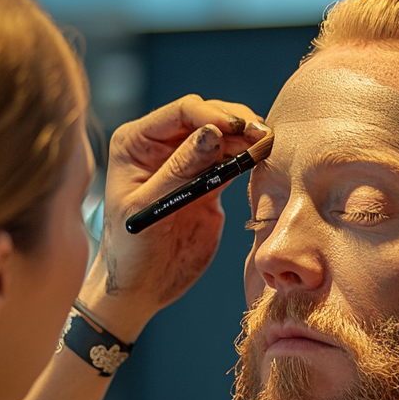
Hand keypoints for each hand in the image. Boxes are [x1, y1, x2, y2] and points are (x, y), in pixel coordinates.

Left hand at [83, 95, 267, 338]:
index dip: (212, 115)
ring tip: (267, 145)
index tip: (236, 129)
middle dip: (236, 123)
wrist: (142, 286)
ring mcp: (187, 164)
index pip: (181, 112)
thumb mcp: (150, 207)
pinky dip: (247, 160)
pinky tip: (262, 159)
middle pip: (207, 117)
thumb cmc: (131, 249)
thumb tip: (213, 133)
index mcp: (137, 142)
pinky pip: (231, 163)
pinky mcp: (207, 185)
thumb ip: (180, 170)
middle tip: (261, 135)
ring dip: (246, 139)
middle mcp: (162, 146)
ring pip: (224, 138)